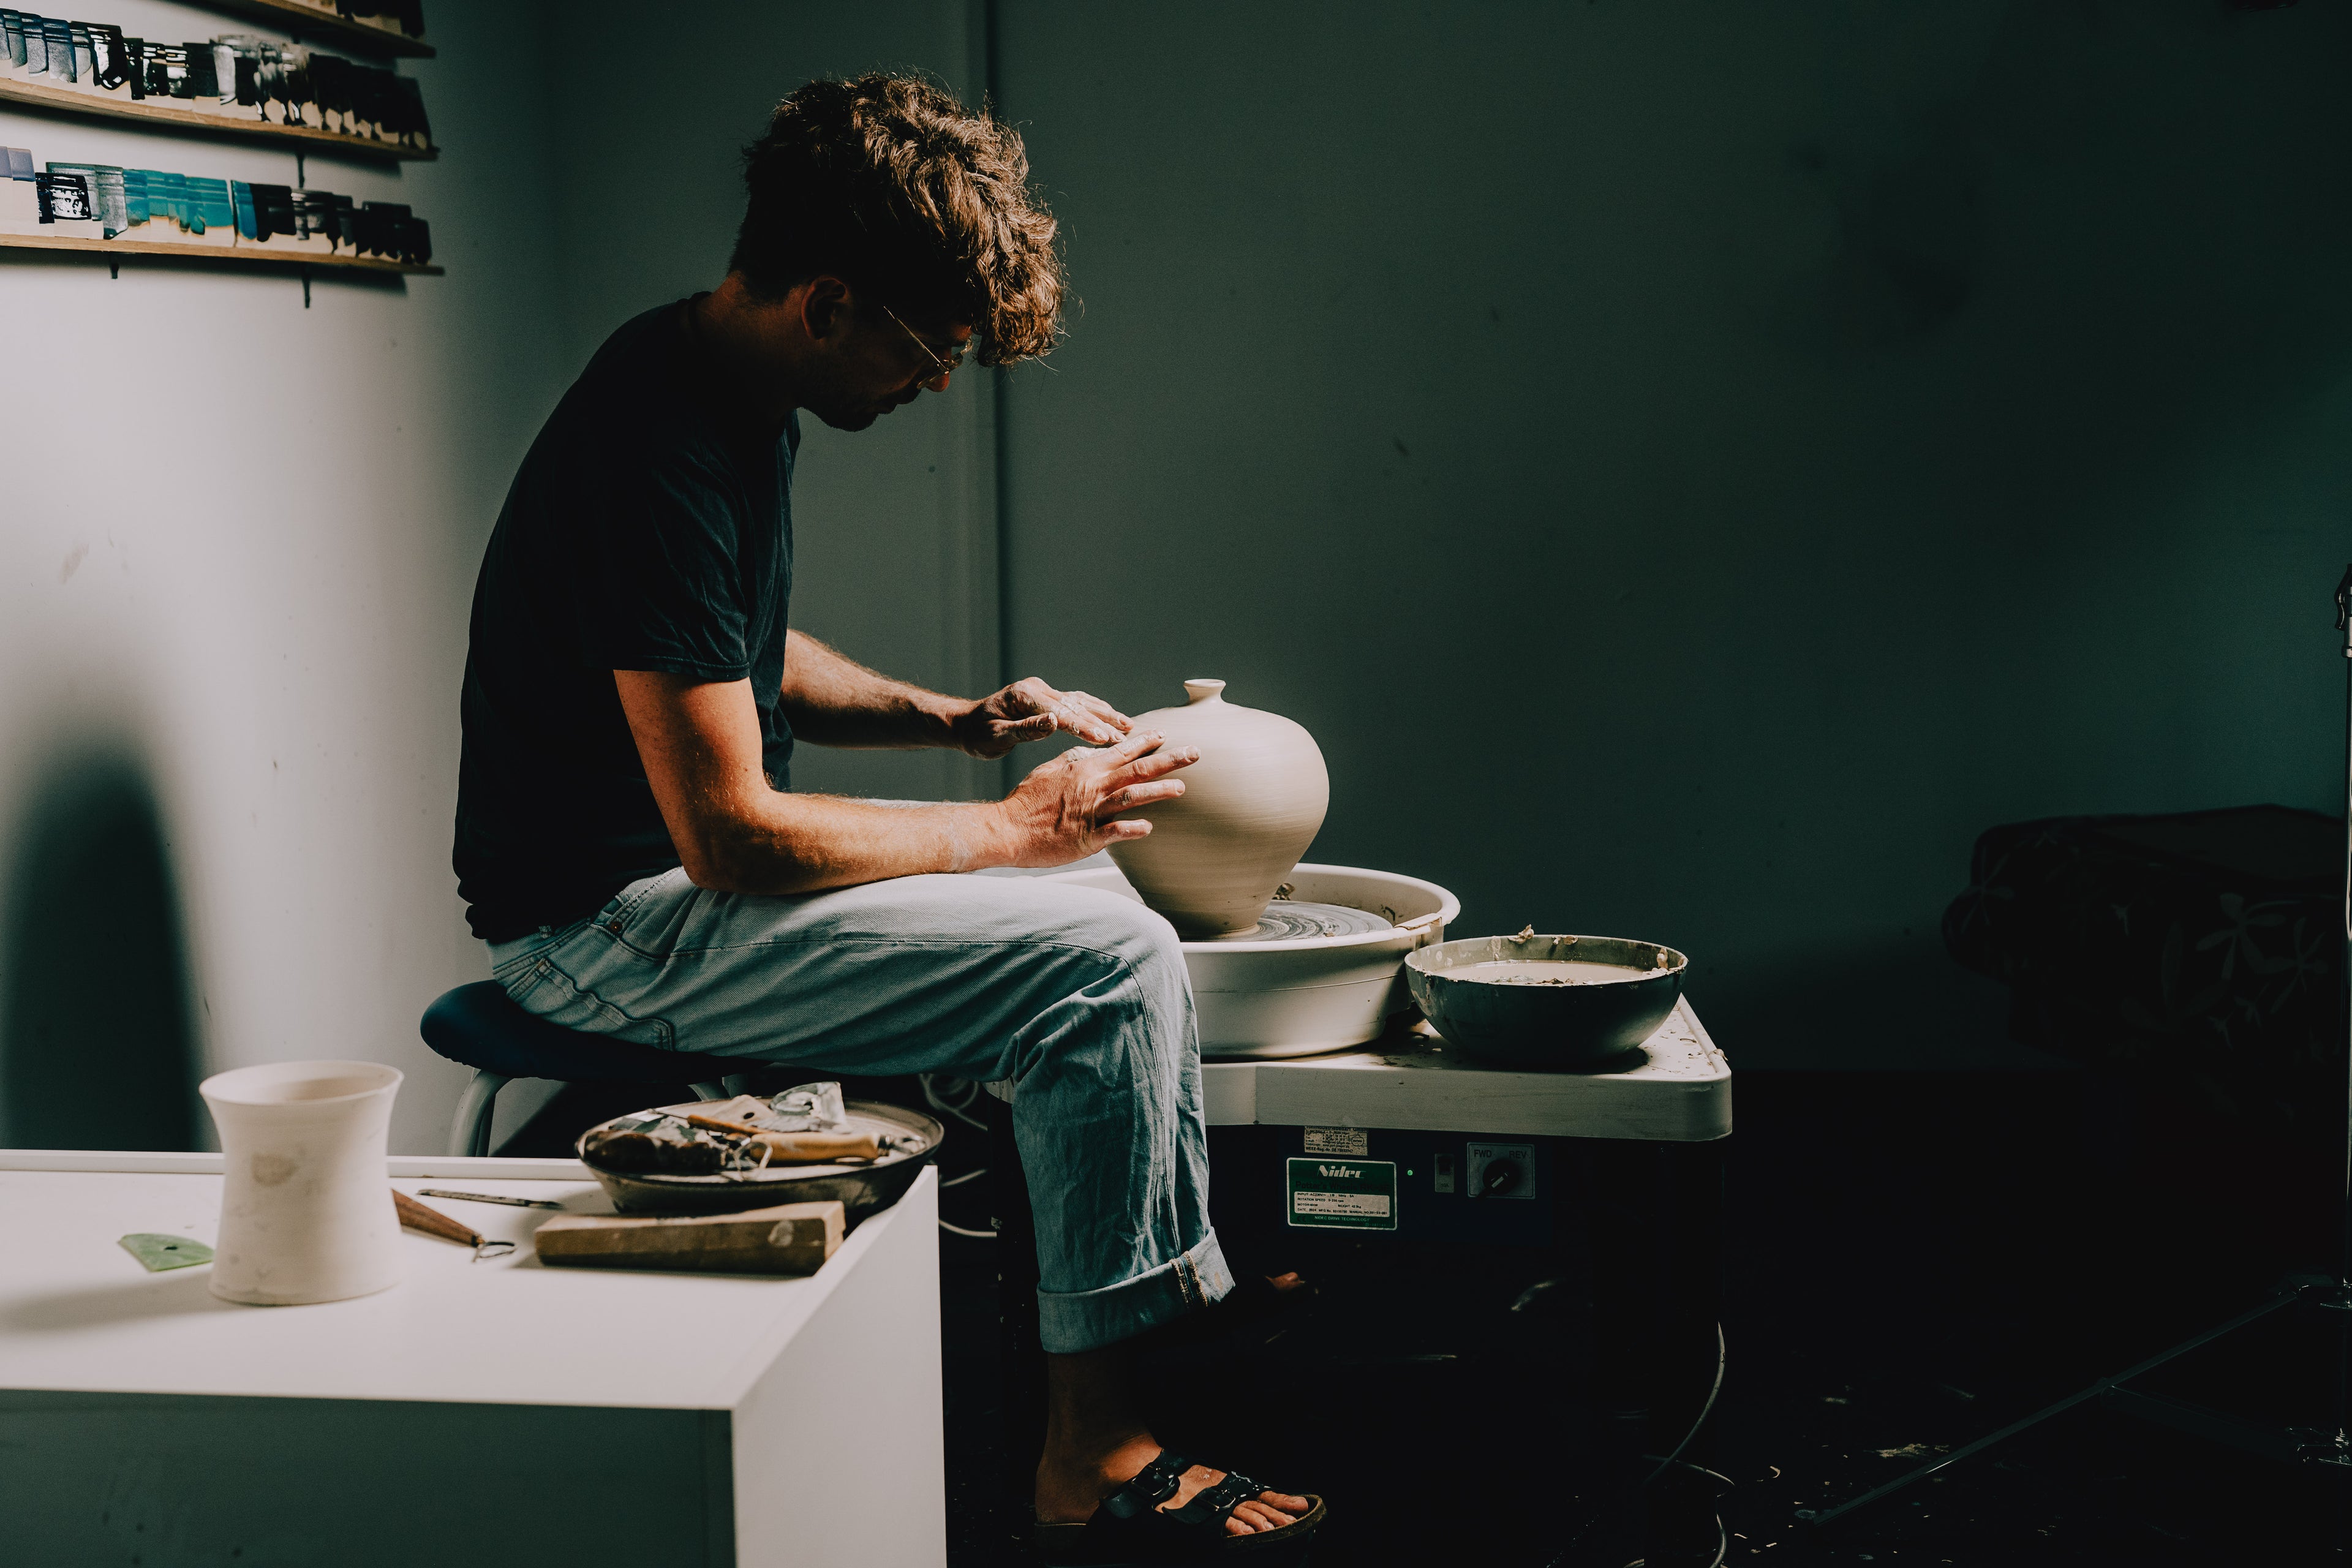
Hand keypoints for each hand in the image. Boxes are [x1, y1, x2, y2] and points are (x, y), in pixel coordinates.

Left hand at [953, 677, 1131, 758]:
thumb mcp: (996, 737)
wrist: (966, 725)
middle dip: (1103, 723)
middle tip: (1127, 738)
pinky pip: (1076, 702)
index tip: (1105, 739)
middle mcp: (1037, 690)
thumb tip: (1054, 722)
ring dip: (1106, 714)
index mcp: (1025, 697)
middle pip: (1076, 706)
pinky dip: (1095, 710)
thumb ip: (1025, 729)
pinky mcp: (1046, 698)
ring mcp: (1043, 692)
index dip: (1084, 727)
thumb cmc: (978, 735)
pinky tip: (1112, 717)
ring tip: (1129, 726)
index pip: (1061, 714)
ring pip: (1081, 702)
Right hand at [993, 731, 1195, 867]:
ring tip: (1181, 787)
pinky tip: (1150, 827)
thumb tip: (1085, 751)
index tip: (1164, 734)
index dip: (1145, 742)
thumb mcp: (1048, 771)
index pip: (1121, 751)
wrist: (1007, 829)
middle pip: (1137, 769)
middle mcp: (1091, 786)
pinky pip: (1116, 832)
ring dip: (1159, 790)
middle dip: (1168, 760)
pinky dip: (1134, 828)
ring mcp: (1091, 812)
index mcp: (1083, 768)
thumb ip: (1070, 760)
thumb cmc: (1026, 801)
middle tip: (1194, 753)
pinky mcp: (1087, 838)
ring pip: (1131, 796)